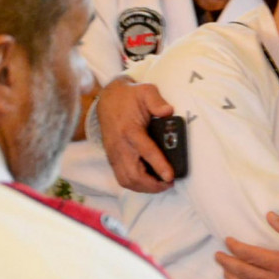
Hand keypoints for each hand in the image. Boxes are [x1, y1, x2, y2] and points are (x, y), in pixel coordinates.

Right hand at [99, 75, 175, 191]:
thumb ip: (157, 101)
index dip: (159, 165)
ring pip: (126, 180)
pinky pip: (122, 177)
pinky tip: (148, 182)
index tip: (170, 176)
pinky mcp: (112, 158)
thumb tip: (168, 111)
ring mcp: (114, 153)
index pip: (146, 151)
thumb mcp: (146, 91)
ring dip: (144, 187)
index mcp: (130, 130)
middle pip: (133, 174)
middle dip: (152, 184)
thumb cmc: (130, 97)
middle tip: (169, 183)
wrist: (108, 99)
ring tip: (161, 185)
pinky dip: (136, 184)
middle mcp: (120, 145)